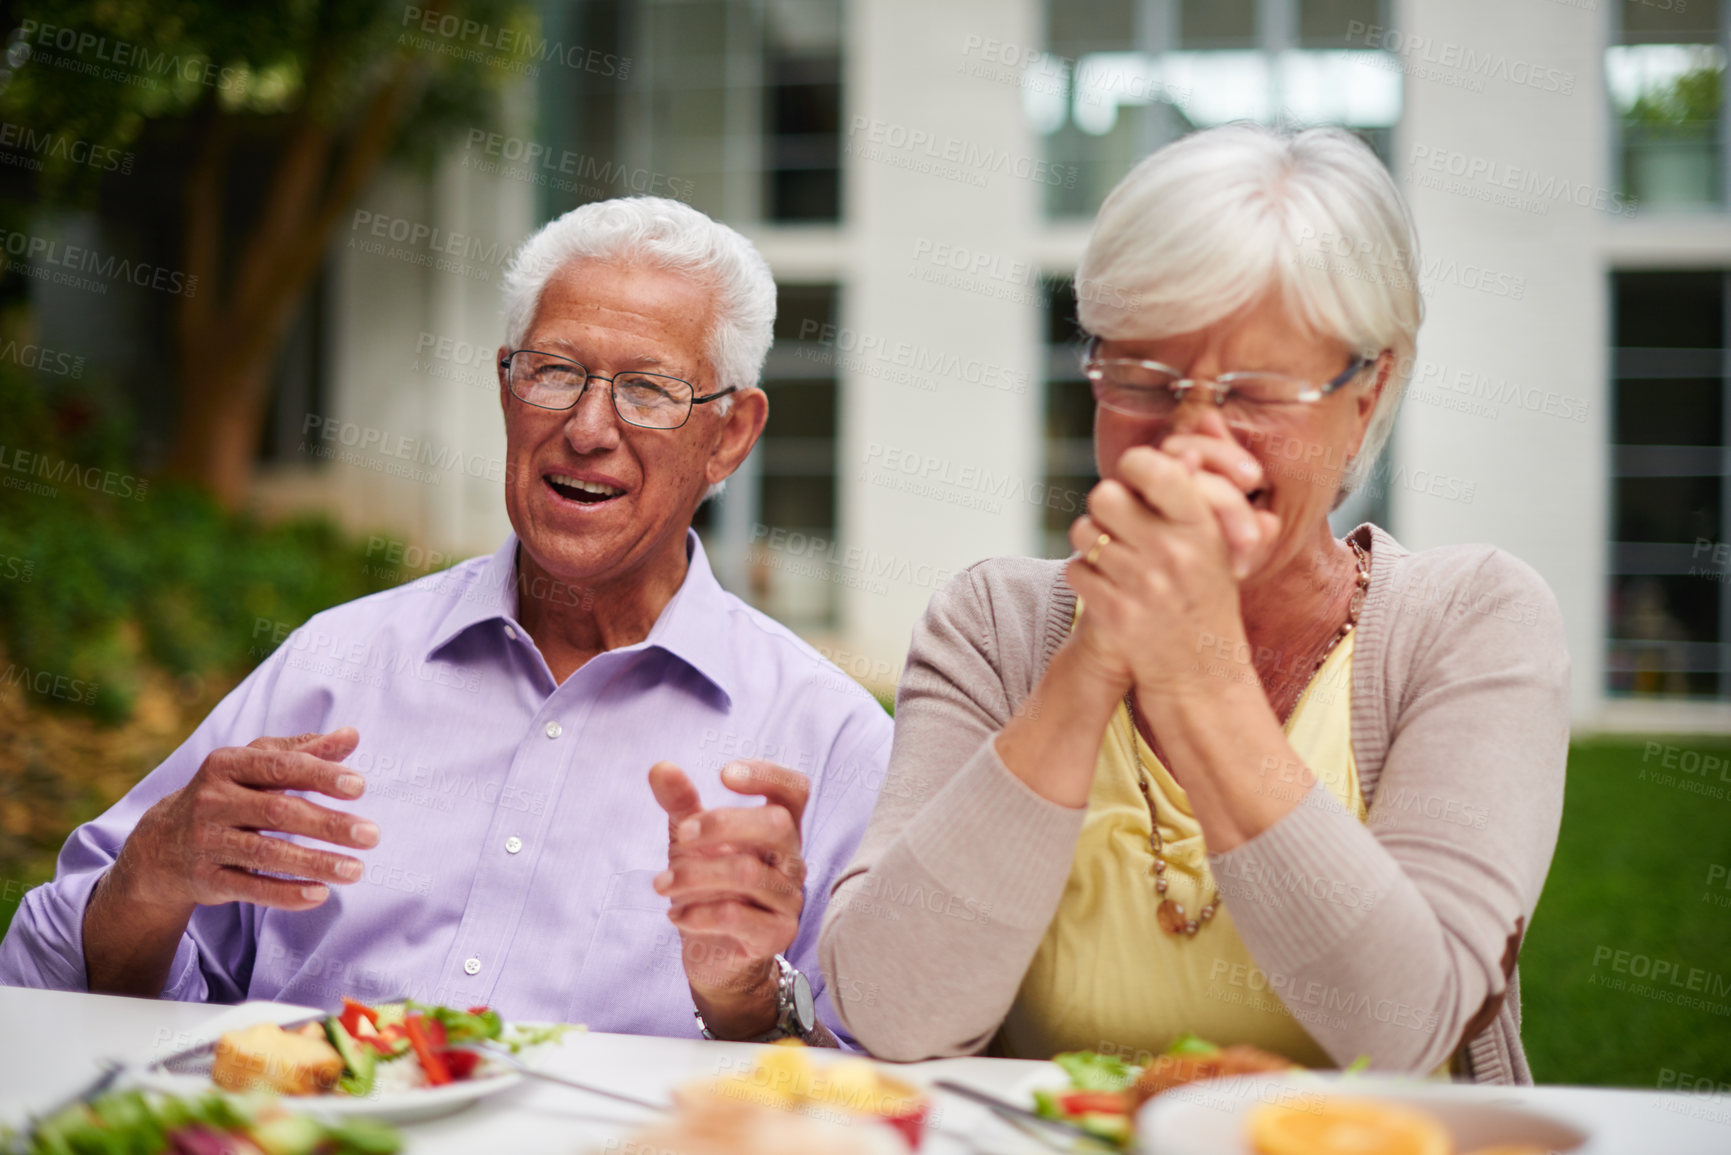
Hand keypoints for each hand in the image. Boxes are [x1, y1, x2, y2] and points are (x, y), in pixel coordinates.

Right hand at [113, 729, 377, 913]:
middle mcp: (212, 801)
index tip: (360, 787)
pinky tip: (320, 894)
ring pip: (266, 855)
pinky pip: (249, 889)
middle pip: (278, 812)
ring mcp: (206, 842)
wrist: (161, 845)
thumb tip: (351, 735)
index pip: (280, 767)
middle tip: (372, 835)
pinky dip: (285, 894)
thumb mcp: (256, 764)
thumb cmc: (228, 794)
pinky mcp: (205, 879)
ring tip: (356, 870)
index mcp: (227, 764)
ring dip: (314, 864)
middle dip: (328, 824)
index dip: (320, 775)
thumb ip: (304, 751)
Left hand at [648, 760, 808, 1038]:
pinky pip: (738, 917)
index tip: (723, 775)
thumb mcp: (692, 842)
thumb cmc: (710, 887)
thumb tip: (659, 767)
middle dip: (722, 823)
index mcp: (778, 830)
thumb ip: (682, 805)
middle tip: (682, 837)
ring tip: (662, 884)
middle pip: (777, 824)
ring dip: (694, 874)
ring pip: (749, 873)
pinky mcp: (776, 934)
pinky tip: (676, 917)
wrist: (716, 955)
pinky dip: (698, 913)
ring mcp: (788, 899)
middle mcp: (791, 860)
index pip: (794, 790)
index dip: (767, 775)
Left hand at [1066, 445, 1276, 698]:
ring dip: (1091, 542)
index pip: (1155, 470)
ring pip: (1084, 533)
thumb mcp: (1215, 547)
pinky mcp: (1115, 614)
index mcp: (1202, 527)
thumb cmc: (1204, 597)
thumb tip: (1182, 450)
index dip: (1134, 466)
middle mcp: (1173, 553)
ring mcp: (1143, 585)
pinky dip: (1084, 576)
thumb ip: (1193, 499)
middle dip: (1105, 507)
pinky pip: (1076, 570)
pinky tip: (1106, 587)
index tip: (1133, 479)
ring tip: (1113, 558)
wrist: (1200, 673)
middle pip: (1104, 495)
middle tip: (1117, 523)